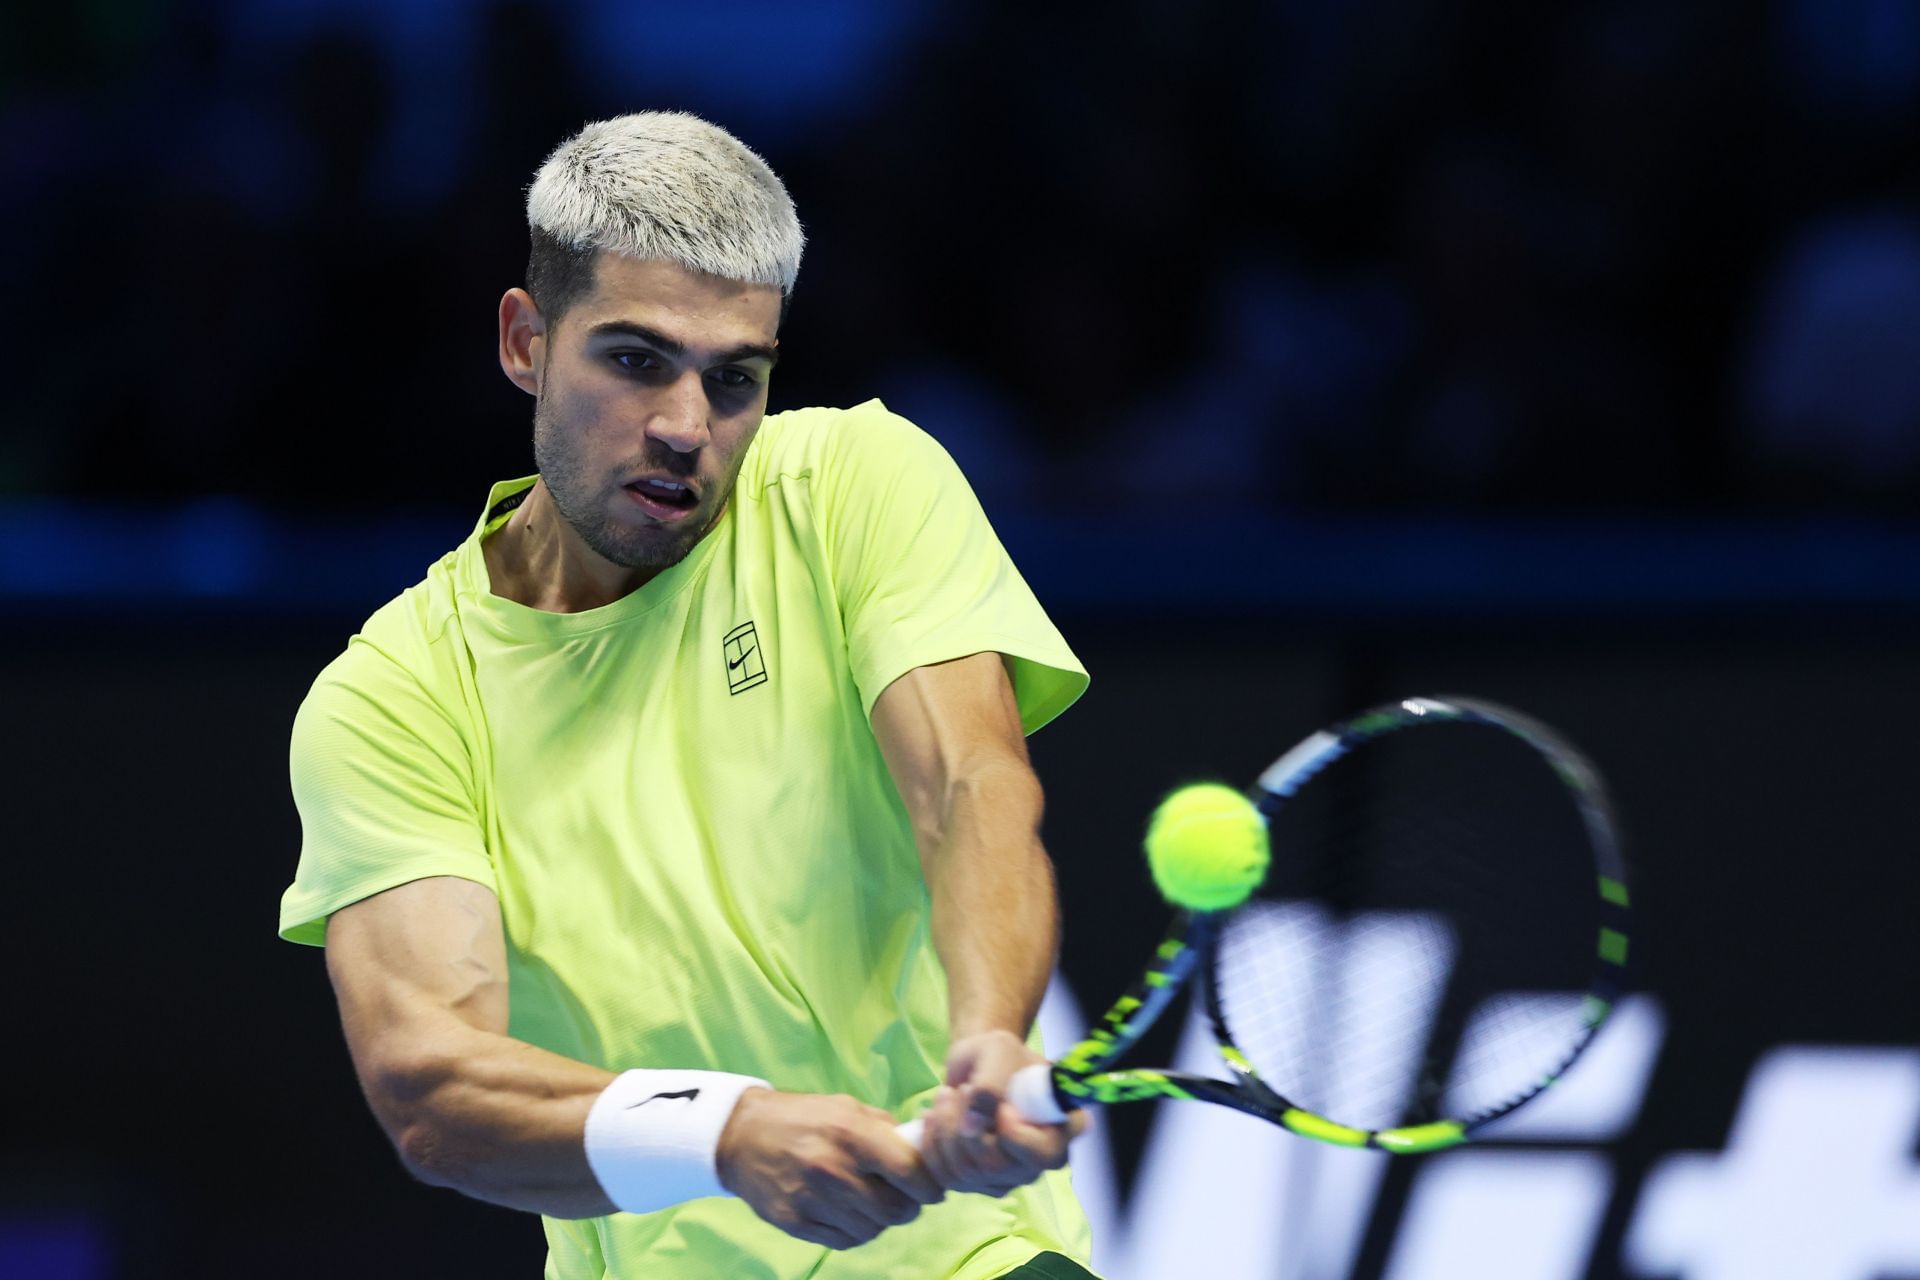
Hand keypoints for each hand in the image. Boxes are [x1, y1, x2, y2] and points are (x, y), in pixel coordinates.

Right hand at [715, 1088, 943, 1249]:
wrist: (741, 1135)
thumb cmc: (802, 1117)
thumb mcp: (845, 1106)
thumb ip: (884, 1128)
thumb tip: (920, 1148)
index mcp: (851, 1133)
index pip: (909, 1171)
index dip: (930, 1186)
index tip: (934, 1189)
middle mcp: (834, 1168)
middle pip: (895, 1209)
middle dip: (909, 1207)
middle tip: (904, 1199)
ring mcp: (813, 1199)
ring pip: (872, 1229)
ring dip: (881, 1221)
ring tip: (872, 1204)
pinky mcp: (796, 1223)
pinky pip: (845, 1240)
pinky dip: (856, 1231)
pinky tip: (850, 1214)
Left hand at [918, 1029, 1084, 1195]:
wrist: (976, 1066)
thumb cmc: (997, 1055)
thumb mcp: (998, 1050)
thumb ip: (992, 1081)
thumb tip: (975, 1122)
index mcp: (1063, 1127)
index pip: (1044, 1154)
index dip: (1013, 1134)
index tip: (999, 1105)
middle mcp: (1041, 1159)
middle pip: (997, 1167)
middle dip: (965, 1126)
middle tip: (961, 1090)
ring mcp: (1010, 1175)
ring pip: (967, 1174)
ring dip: (945, 1130)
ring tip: (946, 1096)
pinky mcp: (980, 1183)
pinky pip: (947, 1178)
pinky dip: (932, 1144)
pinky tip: (934, 1117)